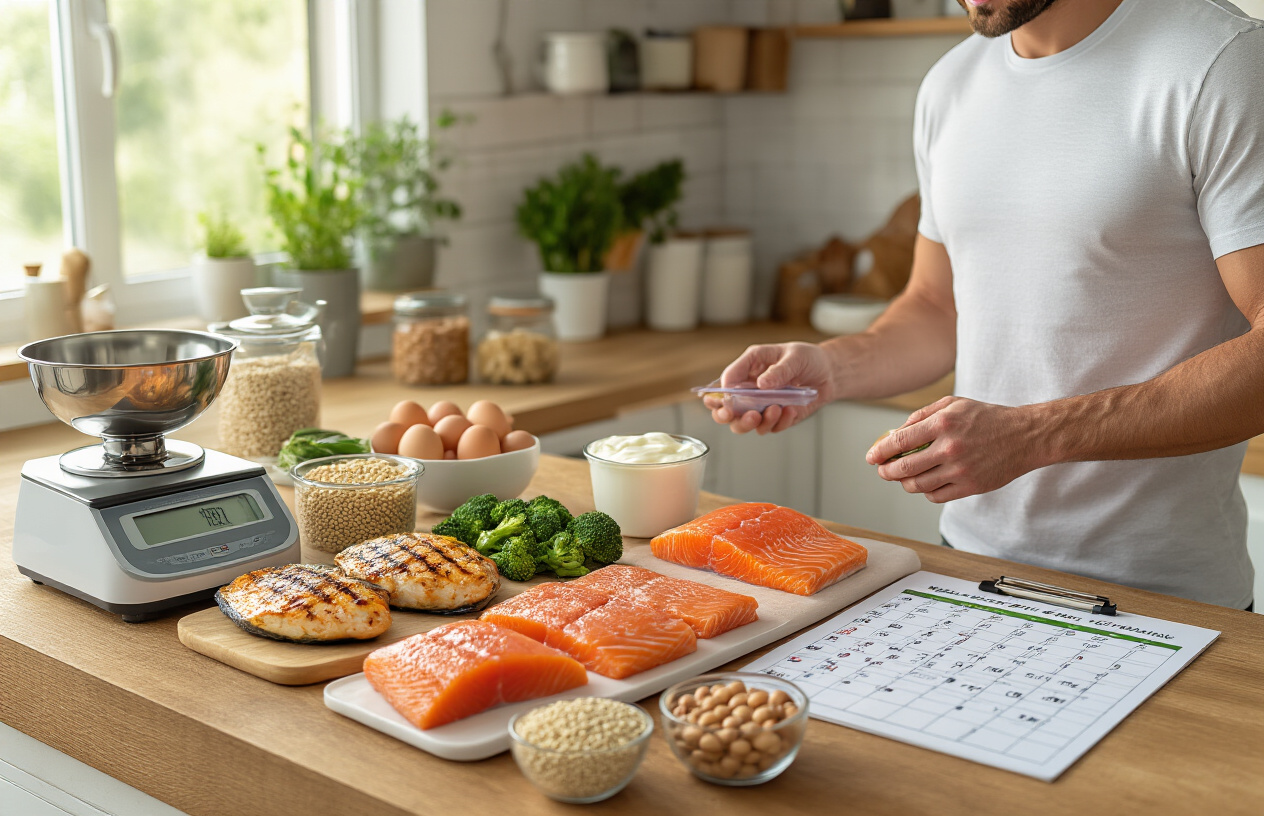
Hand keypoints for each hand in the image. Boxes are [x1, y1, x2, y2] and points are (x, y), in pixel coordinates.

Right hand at [709, 342, 835, 434]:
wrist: (829, 373)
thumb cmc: (807, 358)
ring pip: (742, 424)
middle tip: (744, 413)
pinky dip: (779, 422)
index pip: (724, 382)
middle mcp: (749, 389)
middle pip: (724, 410)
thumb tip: (762, 383)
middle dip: (727, 416)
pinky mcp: (775, 419)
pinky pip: (770, 428)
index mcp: (748, 368)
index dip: (720, 393)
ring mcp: (760, 406)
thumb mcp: (794, 356)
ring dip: (756, 422)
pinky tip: (790, 410)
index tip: (729, 399)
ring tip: (775, 410)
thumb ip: (779, 370)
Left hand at [865, 396, 1045, 501]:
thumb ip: (923, 414)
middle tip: (882, 470)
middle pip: (904, 468)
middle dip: (886, 471)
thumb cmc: (988, 417)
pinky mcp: (970, 486)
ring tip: (902, 477)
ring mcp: (960, 470)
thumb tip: (897, 431)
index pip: (899, 441)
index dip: (879, 451)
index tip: (871, 457)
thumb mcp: (954, 403)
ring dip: (904, 483)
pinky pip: (937, 496)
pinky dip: (926, 492)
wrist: (1025, 436)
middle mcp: (950, 448)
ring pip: (918, 486)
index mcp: (943, 423)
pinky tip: (926, 484)